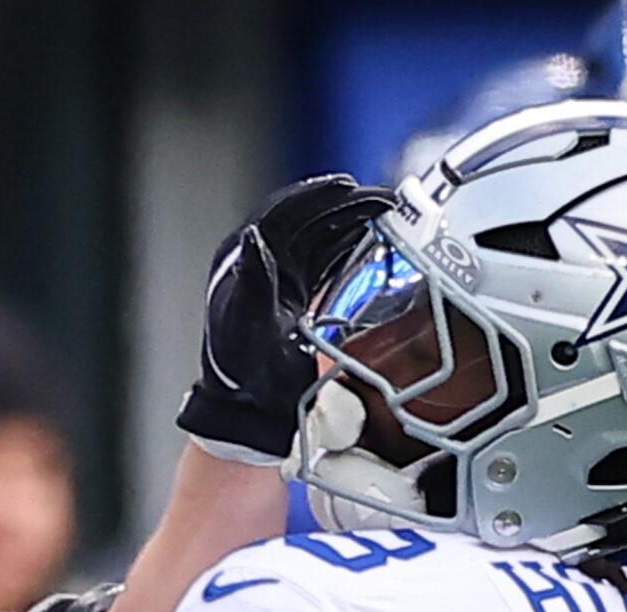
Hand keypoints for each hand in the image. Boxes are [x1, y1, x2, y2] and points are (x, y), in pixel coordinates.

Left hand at [176, 174, 393, 464]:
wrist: (248, 409)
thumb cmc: (240, 371)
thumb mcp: (245, 322)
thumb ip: (253, 278)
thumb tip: (256, 235)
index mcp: (245, 259)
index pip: (285, 213)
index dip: (317, 196)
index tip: (349, 186)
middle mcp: (264, 261)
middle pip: (310, 220)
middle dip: (345, 206)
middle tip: (382, 201)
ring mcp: (283, 276)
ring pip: (323, 237)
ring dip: (353, 224)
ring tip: (387, 215)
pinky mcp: (299, 293)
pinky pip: (328, 260)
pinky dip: (351, 248)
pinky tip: (374, 242)